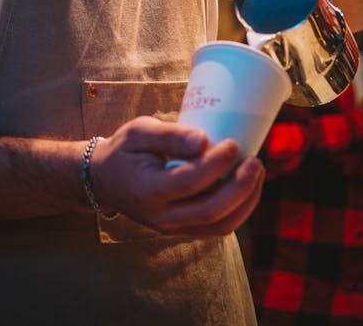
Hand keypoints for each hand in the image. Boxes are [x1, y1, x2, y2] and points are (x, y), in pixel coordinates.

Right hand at [89, 116, 264, 237]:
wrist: (105, 179)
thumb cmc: (125, 150)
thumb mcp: (139, 132)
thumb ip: (170, 136)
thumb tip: (204, 140)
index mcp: (148, 190)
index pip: (190, 181)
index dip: (217, 163)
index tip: (233, 143)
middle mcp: (161, 216)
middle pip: (211, 211)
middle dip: (241, 187)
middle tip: (255, 161)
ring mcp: (172, 228)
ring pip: (219, 226)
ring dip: (246, 202)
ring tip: (256, 173)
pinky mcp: (182, 231)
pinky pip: (216, 228)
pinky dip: (238, 210)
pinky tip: (246, 188)